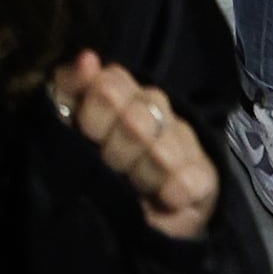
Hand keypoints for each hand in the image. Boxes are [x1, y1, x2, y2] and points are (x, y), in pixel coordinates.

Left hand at [51, 51, 217, 241]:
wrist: (129, 215)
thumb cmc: (92, 162)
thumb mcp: (66, 123)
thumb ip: (68, 87)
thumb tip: (88, 58)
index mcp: (120, 89)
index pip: (110, 86)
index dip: (93, 117)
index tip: (86, 135)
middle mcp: (155, 107)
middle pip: (135, 122)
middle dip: (115, 154)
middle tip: (110, 167)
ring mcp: (183, 138)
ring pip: (161, 154)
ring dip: (140, 178)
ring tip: (134, 186)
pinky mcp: (205, 174)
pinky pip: (186, 182)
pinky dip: (169, 195)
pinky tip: (161, 198)